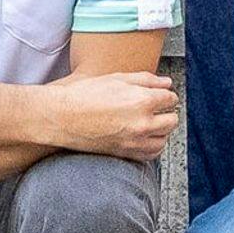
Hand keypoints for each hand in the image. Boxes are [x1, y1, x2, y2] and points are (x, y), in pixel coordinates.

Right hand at [37, 70, 179, 160]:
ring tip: (152, 122)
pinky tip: (145, 137)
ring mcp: (134, 141)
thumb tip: (166, 83)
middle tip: (157, 107)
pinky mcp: (125, 153)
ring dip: (161, 130)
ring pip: (164, 139)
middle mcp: (142, 123)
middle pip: (172, 120)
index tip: (161, 94)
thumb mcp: (116, 78)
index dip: (165, 95)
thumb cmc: (84, 95)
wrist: (61, 118)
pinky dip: (152, 146)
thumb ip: (146, 80)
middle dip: (167, 112)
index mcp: (142, 100)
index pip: (170, 99)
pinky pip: (151, 154)